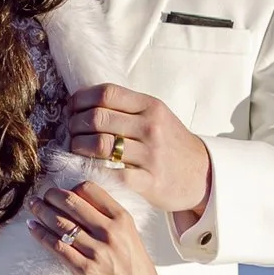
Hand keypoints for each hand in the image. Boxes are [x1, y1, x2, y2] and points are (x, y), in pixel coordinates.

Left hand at [29, 181, 165, 274]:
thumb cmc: (134, 268)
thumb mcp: (130, 235)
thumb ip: (109, 217)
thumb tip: (78, 199)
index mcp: (123, 219)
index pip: (90, 190)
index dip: (70, 187)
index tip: (61, 190)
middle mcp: (110, 232)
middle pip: (71, 203)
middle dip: (51, 196)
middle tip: (41, 195)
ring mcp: (97, 252)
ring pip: (61, 224)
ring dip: (42, 212)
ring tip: (33, 206)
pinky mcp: (85, 270)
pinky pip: (56, 247)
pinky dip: (41, 234)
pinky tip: (32, 227)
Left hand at [61, 83, 212, 225]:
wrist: (202, 175)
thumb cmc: (171, 143)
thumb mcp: (156, 116)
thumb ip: (126, 108)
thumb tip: (83, 102)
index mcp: (151, 107)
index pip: (107, 93)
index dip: (82, 99)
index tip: (73, 107)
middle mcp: (151, 127)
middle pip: (98, 117)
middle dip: (75, 123)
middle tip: (71, 131)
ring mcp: (151, 155)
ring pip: (100, 145)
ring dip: (78, 146)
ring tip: (76, 149)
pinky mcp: (149, 181)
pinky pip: (112, 173)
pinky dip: (93, 170)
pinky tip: (87, 168)